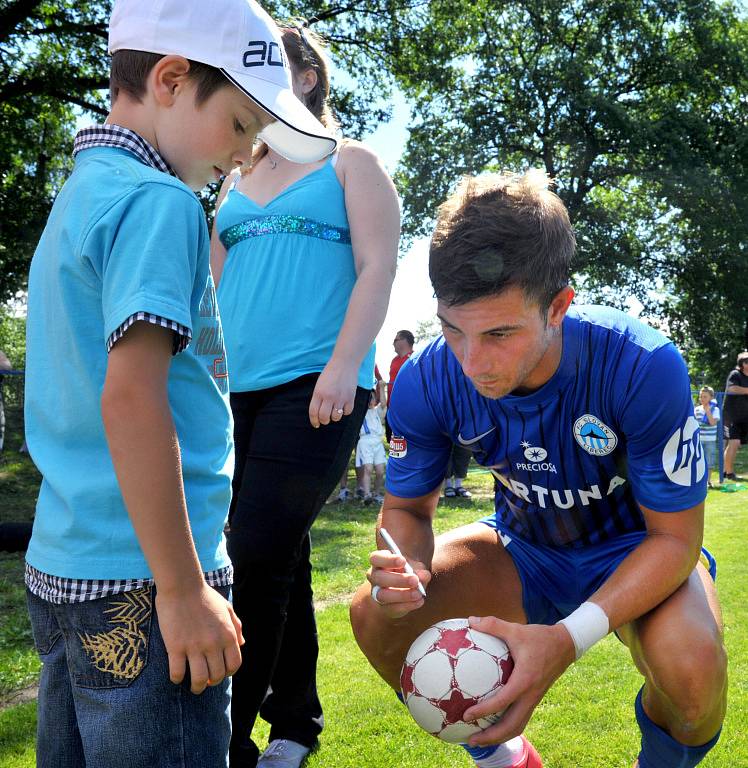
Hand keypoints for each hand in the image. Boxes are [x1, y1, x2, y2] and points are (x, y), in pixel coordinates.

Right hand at [156, 583, 243, 693]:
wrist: (183, 586)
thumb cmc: (205, 596)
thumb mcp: (227, 608)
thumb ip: (236, 626)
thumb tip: (242, 644)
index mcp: (228, 635)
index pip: (234, 665)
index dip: (228, 673)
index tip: (220, 673)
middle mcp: (214, 643)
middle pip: (217, 675)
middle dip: (213, 681)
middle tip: (206, 680)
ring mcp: (194, 647)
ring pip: (199, 679)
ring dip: (197, 687)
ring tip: (194, 686)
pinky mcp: (176, 647)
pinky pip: (177, 673)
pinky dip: (177, 679)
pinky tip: (177, 676)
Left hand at [309, 360, 357, 427]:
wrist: (345, 363)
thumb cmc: (330, 373)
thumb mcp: (319, 385)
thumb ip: (318, 398)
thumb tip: (318, 413)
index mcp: (319, 393)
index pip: (313, 412)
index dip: (314, 421)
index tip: (316, 424)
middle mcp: (329, 397)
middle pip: (324, 417)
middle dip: (324, 421)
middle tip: (325, 419)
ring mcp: (340, 398)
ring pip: (336, 417)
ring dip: (334, 417)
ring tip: (335, 411)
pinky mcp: (351, 398)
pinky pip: (347, 412)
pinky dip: (345, 412)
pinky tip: (343, 406)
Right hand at [367, 549, 430, 617]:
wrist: (405, 588)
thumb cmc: (409, 571)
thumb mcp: (416, 567)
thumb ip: (420, 570)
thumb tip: (423, 576)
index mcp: (379, 561)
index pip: (376, 558)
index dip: (388, 560)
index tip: (403, 561)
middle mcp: (374, 576)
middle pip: (379, 577)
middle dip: (398, 579)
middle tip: (415, 580)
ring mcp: (376, 593)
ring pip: (382, 595)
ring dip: (401, 595)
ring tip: (418, 594)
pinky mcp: (384, 608)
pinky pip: (392, 608)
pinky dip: (407, 605)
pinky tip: (419, 601)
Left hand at [462, 617, 575, 745]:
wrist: (566, 645)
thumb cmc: (539, 637)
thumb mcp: (516, 629)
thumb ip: (493, 625)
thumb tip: (470, 620)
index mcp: (525, 680)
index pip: (502, 702)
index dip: (484, 711)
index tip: (466, 715)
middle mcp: (530, 695)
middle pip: (512, 726)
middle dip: (492, 737)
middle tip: (471, 741)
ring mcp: (534, 699)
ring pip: (518, 726)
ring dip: (500, 736)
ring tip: (480, 740)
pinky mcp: (535, 699)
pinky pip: (521, 719)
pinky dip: (507, 727)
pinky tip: (492, 724)